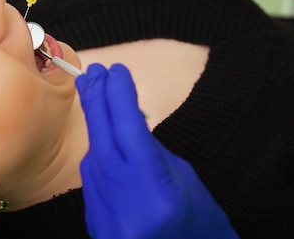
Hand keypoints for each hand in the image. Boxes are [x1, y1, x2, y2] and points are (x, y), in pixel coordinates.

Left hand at [75, 63, 238, 238]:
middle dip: (97, 98)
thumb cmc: (201, 226)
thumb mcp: (186, 182)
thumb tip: (128, 120)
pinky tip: (101, 133)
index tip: (117, 70)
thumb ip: (152, 152)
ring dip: (95, 121)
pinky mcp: (94, 221)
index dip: (120, 94)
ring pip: (94, 155)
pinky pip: (94, 177)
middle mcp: (123, 201)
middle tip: (95, 71)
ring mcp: (104, 214)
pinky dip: (99, 152)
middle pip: (102, 136)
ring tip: (92, 89)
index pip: (129, 128)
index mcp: (154, 190)